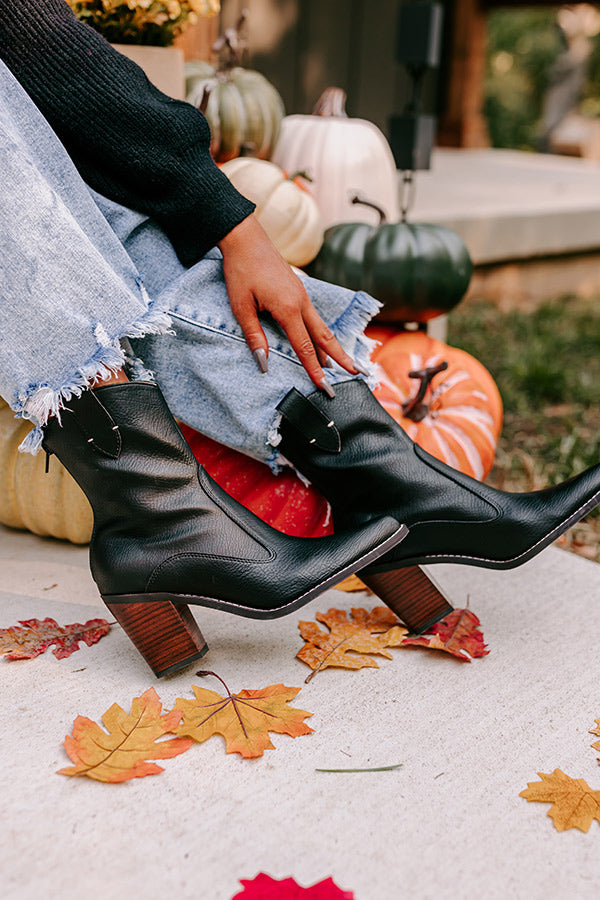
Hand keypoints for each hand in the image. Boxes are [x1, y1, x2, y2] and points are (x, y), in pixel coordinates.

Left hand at [218, 215, 363, 392]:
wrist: (245, 238)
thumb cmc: (240, 270)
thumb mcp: (241, 306)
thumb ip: (254, 336)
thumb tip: (264, 363)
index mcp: (288, 308)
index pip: (305, 347)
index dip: (315, 371)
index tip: (325, 388)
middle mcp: (301, 302)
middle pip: (325, 337)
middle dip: (341, 358)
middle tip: (356, 374)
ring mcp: (302, 295)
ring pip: (322, 326)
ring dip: (334, 346)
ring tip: (345, 363)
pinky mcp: (299, 290)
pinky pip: (314, 317)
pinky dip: (322, 333)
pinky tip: (322, 341)